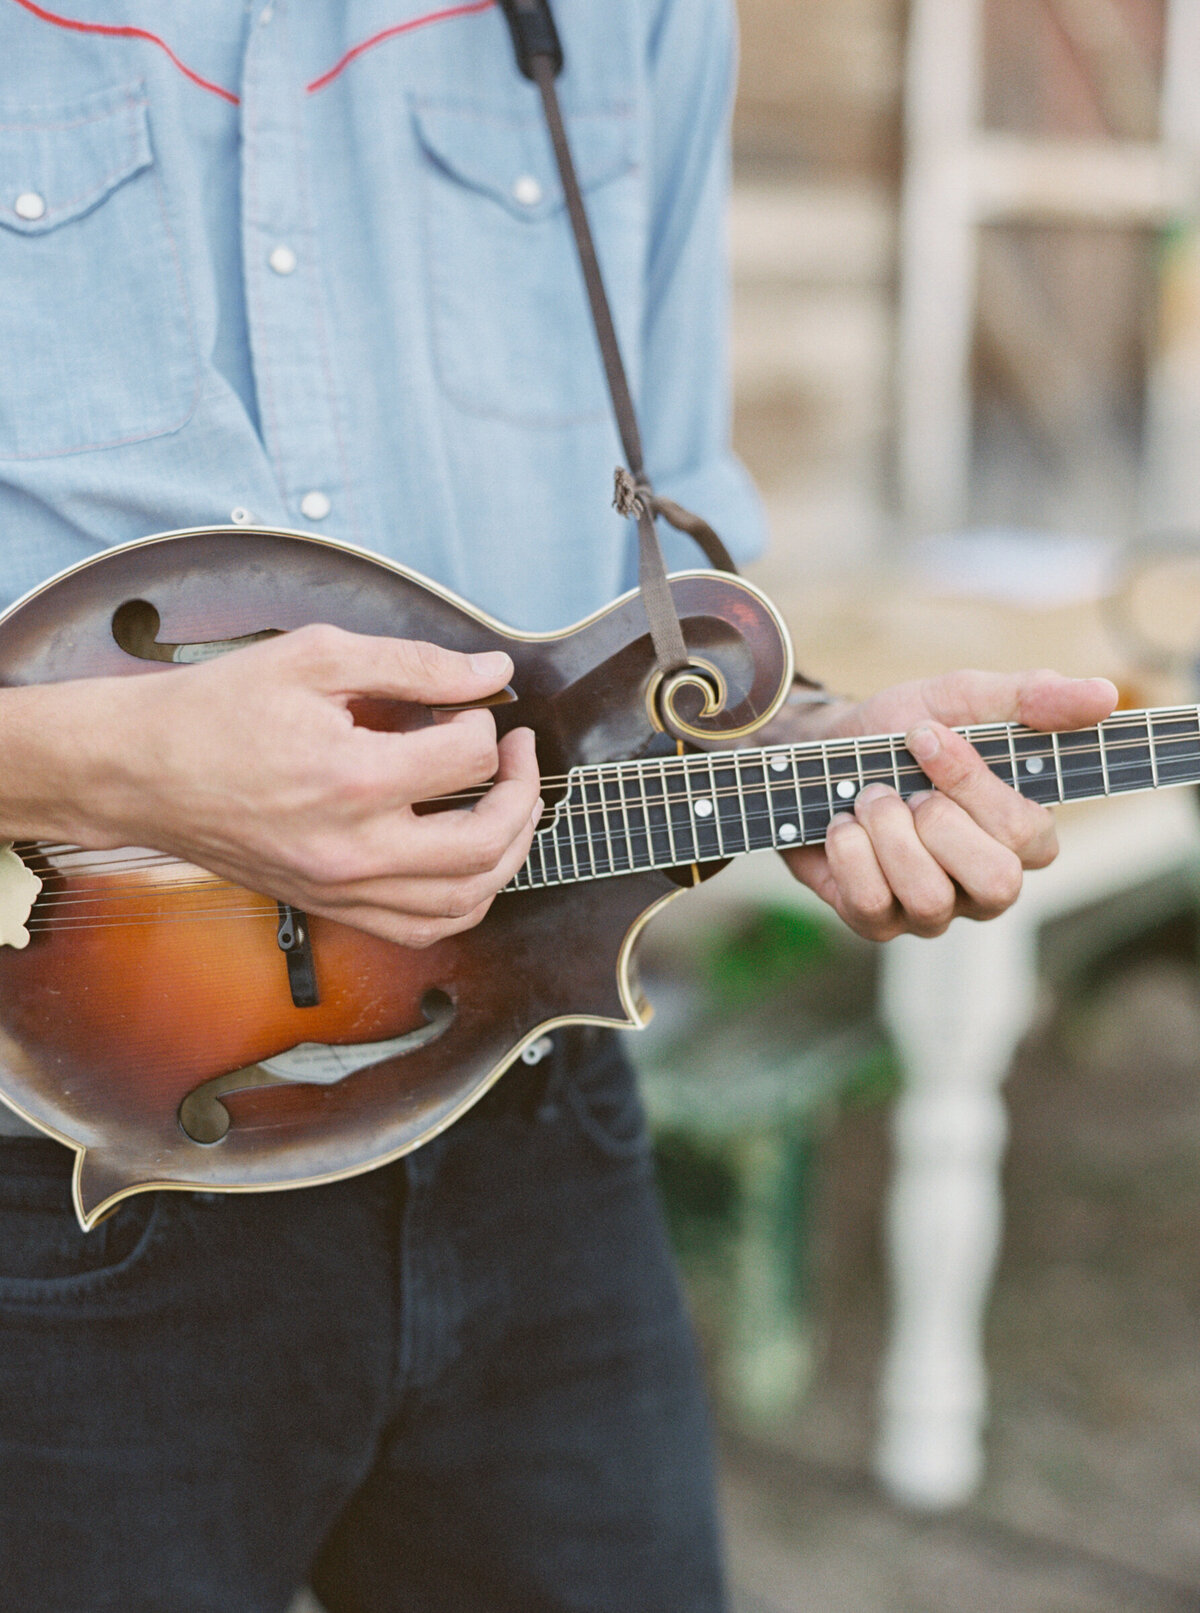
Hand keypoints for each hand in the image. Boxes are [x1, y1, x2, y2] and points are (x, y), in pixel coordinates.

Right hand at [3, 626, 541, 946]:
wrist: (140, 770)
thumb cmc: (217, 708)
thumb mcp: (316, 657)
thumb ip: (414, 664)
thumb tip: (493, 674)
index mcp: (353, 779)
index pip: (467, 755)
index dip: (484, 720)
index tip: (472, 703)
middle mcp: (354, 849)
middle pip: (486, 843)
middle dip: (523, 793)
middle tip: (518, 755)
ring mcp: (342, 888)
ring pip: (466, 901)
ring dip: (507, 853)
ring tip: (508, 806)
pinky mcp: (331, 906)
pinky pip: (423, 928)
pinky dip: (465, 898)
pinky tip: (470, 857)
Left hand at [779, 669, 1117, 940]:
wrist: (820, 751)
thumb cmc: (902, 730)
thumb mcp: (963, 698)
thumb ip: (1032, 698)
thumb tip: (1104, 695)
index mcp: (1022, 834)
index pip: (1027, 832)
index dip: (972, 784)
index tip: (925, 735)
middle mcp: (986, 883)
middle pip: (997, 883)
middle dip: (937, 823)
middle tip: (901, 788)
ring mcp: (934, 910)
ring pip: (929, 899)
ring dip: (886, 834)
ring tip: (868, 801)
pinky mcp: (878, 923)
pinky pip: (871, 905)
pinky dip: (849, 853)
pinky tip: (843, 827)